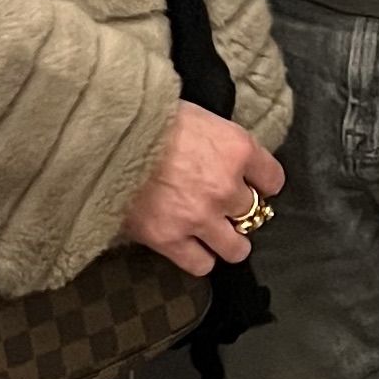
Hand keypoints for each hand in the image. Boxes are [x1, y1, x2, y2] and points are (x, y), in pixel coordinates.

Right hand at [122, 107, 283, 275]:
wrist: (104, 136)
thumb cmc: (147, 116)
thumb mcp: (197, 114)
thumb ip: (218, 140)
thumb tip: (224, 153)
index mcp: (237, 149)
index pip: (273, 179)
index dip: (261, 182)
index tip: (252, 184)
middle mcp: (226, 187)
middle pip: (253, 213)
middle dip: (238, 210)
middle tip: (221, 204)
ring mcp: (200, 217)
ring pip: (236, 248)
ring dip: (228, 242)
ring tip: (214, 235)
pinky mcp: (170, 238)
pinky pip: (200, 264)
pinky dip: (198, 258)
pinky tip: (189, 246)